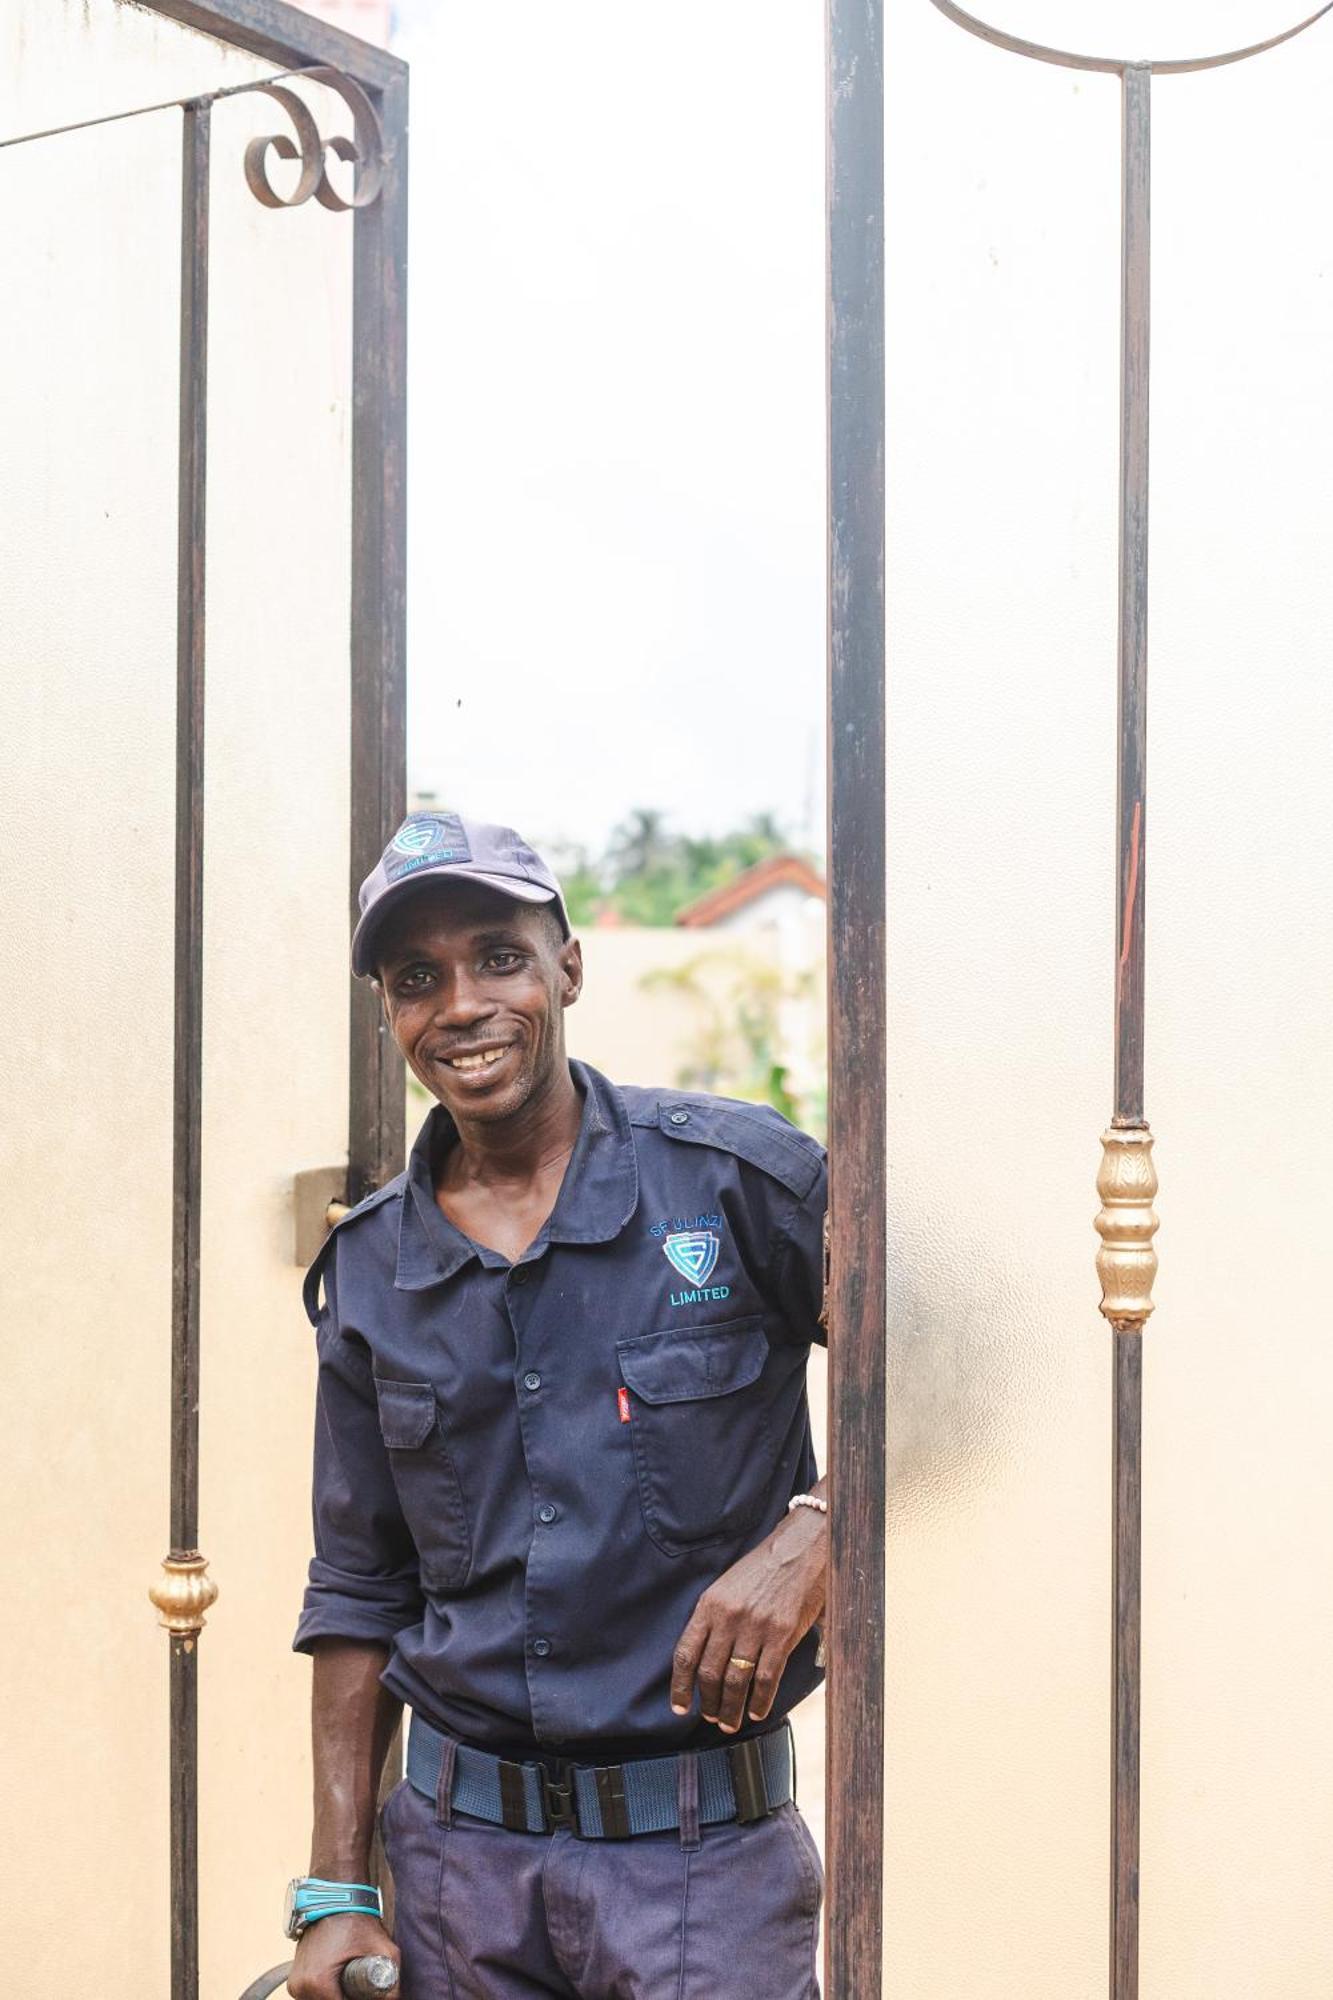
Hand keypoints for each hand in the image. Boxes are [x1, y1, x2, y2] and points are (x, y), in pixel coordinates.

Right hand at [287, 1913, 398, 1998]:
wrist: (335, 1896)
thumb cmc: (357, 1920)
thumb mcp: (382, 1948)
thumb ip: (393, 1980)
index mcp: (318, 1983)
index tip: (369, 1995)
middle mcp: (300, 1987)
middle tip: (361, 1988)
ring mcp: (295, 1984)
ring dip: (336, 1998)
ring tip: (351, 1985)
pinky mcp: (294, 1979)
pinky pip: (312, 1998)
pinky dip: (326, 1995)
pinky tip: (340, 1986)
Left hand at [670, 1505, 826, 1732]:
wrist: (800, 1548)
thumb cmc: (761, 1569)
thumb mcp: (726, 1586)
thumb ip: (714, 1619)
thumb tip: (703, 1658)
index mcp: (709, 1604)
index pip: (685, 1653)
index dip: (680, 1686)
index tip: (679, 1707)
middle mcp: (729, 1617)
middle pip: (709, 1673)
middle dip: (708, 1702)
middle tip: (711, 1717)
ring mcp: (756, 1627)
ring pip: (736, 1681)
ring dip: (730, 1708)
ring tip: (729, 1722)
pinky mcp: (782, 1635)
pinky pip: (766, 1678)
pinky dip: (759, 1701)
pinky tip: (756, 1712)